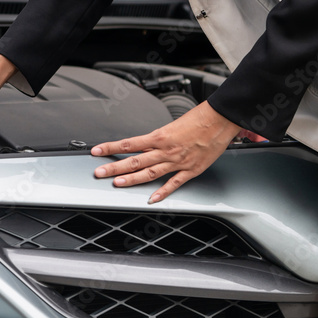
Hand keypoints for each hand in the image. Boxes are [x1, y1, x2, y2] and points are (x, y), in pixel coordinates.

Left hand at [90, 101, 240, 203]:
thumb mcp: (173, 124)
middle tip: (99, 173)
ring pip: (150, 173)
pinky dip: (162, 193)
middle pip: (135, 160)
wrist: (221, 119)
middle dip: (114, 167)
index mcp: (160, 136)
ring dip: (132, 180)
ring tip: (117, 184)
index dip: (111, 147)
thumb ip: (158, 138)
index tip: (97, 150)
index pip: (129, 143)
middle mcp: (166, 150)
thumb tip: (144, 145)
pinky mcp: (191, 170)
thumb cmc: (199, 118)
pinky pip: (174, 183)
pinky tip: (152, 199)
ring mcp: (178, 162)